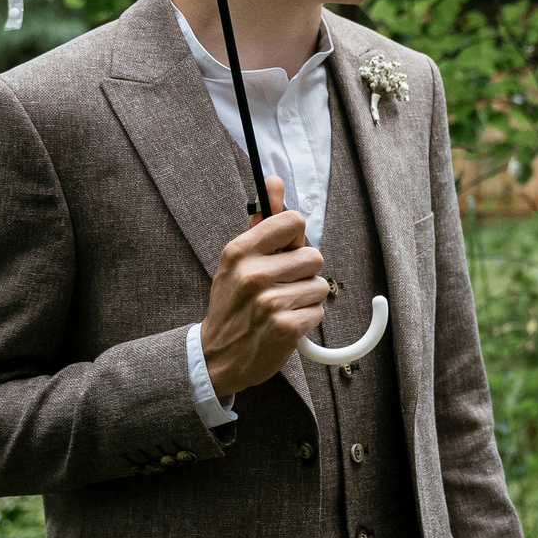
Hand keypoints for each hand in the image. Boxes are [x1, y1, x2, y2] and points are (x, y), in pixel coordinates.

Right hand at [198, 175, 328, 395]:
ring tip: (281, 306)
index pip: (293, 221)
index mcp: (240, 252)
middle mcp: (254, 274)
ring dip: (306, 298)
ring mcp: (270, 302)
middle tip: (282, 285)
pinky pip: (319, 311)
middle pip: (314, 255)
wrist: (217, 356)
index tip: (286, 249)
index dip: (296, 236)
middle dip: (304, 272)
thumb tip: (273, 181)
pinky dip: (306, 319)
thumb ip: (260, 222)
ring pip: (320, 285)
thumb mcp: (236, 261)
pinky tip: (284, 324)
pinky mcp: (286, 328)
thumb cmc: (232, 303)